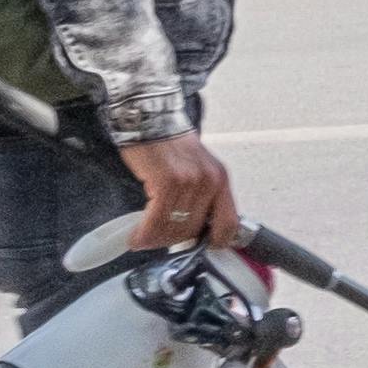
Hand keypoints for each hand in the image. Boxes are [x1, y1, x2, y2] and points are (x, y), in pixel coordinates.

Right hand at [117, 133, 244, 255]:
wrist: (151, 119)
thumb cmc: (170, 143)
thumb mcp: (197, 167)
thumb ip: (201, 193)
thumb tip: (195, 224)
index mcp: (221, 179)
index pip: (230, 222)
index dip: (217, 241)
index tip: (202, 248)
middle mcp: (210, 182)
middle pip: (195, 229)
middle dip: (174, 242)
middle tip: (157, 243)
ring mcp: (189, 183)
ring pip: (175, 227)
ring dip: (156, 239)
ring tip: (143, 241)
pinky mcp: (166, 183)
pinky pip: (157, 219)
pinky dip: (145, 232)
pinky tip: (137, 236)